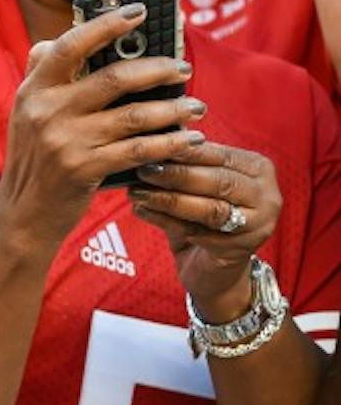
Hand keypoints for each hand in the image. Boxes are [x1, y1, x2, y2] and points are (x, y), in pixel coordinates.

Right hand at [0, 5, 205, 249]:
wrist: (23, 213)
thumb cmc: (34, 158)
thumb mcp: (25, 114)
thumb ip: (39, 76)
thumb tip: (51, 39)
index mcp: (32, 90)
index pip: (68, 45)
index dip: (105, 26)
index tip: (138, 12)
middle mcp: (46, 111)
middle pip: (113, 78)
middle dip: (157, 68)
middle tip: (183, 67)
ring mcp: (65, 140)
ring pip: (133, 115)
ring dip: (173, 108)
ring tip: (196, 106)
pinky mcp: (84, 168)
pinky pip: (138, 149)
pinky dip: (169, 143)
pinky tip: (189, 139)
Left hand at [130, 141, 281, 317]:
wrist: (213, 267)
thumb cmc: (202, 215)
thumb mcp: (200, 183)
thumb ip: (188, 161)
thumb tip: (155, 136)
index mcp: (258, 169)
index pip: (220, 154)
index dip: (185, 150)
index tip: (152, 145)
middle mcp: (267, 195)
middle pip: (218, 180)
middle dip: (176, 174)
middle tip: (142, 170)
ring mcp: (259, 224)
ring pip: (210, 208)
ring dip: (168, 199)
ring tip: (136, 192)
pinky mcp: (240, 249)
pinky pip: (198, 232)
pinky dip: (166, 221)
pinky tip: (142, 211)